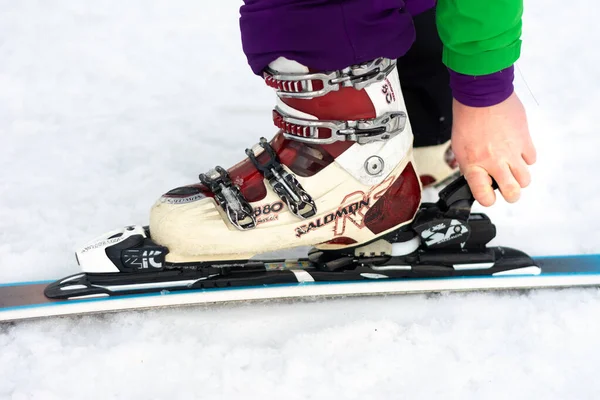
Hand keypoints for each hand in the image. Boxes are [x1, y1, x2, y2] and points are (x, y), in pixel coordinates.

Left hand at [451, 92, 536, 206]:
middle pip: (512, 193)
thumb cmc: (467, 119)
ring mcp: (512, 152)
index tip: (487, 196)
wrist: (482, 95)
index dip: (487, 199)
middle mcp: (494, 162)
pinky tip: (517, 152)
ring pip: (525, 179)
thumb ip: (470, 166)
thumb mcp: (460, 147)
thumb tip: (478, 178)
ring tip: (511, 169)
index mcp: (474, 164)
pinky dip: (525, 159)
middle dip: (510, 195)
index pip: (484, 195)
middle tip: (507, 189)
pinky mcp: (525, 141)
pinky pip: (531, 159)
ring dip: (519, 178)